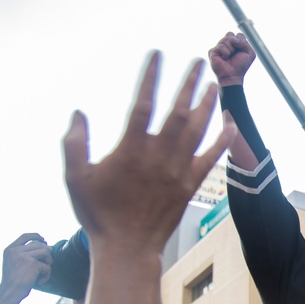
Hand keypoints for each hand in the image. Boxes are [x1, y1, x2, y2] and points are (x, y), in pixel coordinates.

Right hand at [0, 233, 52, 297]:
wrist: (10, 291)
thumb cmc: (13, 281)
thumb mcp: (13, 263)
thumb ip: (22, 254)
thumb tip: (43, 247)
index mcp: (9, 249)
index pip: (24, 236)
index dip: (35, 235)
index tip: (43, 239)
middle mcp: (16, 250)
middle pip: (38, 244)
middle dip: (47, 251)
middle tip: (49, 260)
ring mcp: (24, 256)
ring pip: (45, 252)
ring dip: (49, 261)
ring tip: (45, 270)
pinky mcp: (33, 263)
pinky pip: (47, 266)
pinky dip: (46, 275)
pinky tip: (41, 281)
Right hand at [63, 53, 233, 256]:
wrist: (128, 248)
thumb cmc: (98, 215)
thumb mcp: (75, 179)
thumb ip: (74, 144)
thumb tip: (78, 113)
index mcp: (130, 150)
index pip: (143, 104)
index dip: (151, 77)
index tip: (158, 55)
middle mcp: (158, 156)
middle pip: (178, 111)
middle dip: (189, 84)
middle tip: (200, 61)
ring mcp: (177, 170)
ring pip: (197, 130)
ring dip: (208, 104)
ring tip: (214, 83)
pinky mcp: (190, 185)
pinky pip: (211, 157)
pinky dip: (223, 139)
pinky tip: (231, 122)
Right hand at [209, 32, 255, 86]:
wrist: (233, 76)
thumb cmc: (241, 66)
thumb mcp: (249, 53)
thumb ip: (244, 42)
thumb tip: (233, 39)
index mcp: (234, 44)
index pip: (238, 35)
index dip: (241, 41)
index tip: (241, 51)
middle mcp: (225, 44)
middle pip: (230, 34)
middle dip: (235, 43)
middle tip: (235, 53)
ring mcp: (218, 47)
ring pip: (225, 39)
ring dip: (231, 50)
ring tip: (229, 57)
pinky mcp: (212, 51)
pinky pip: (220, 46)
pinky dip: (225, 53)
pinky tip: (224, 59)